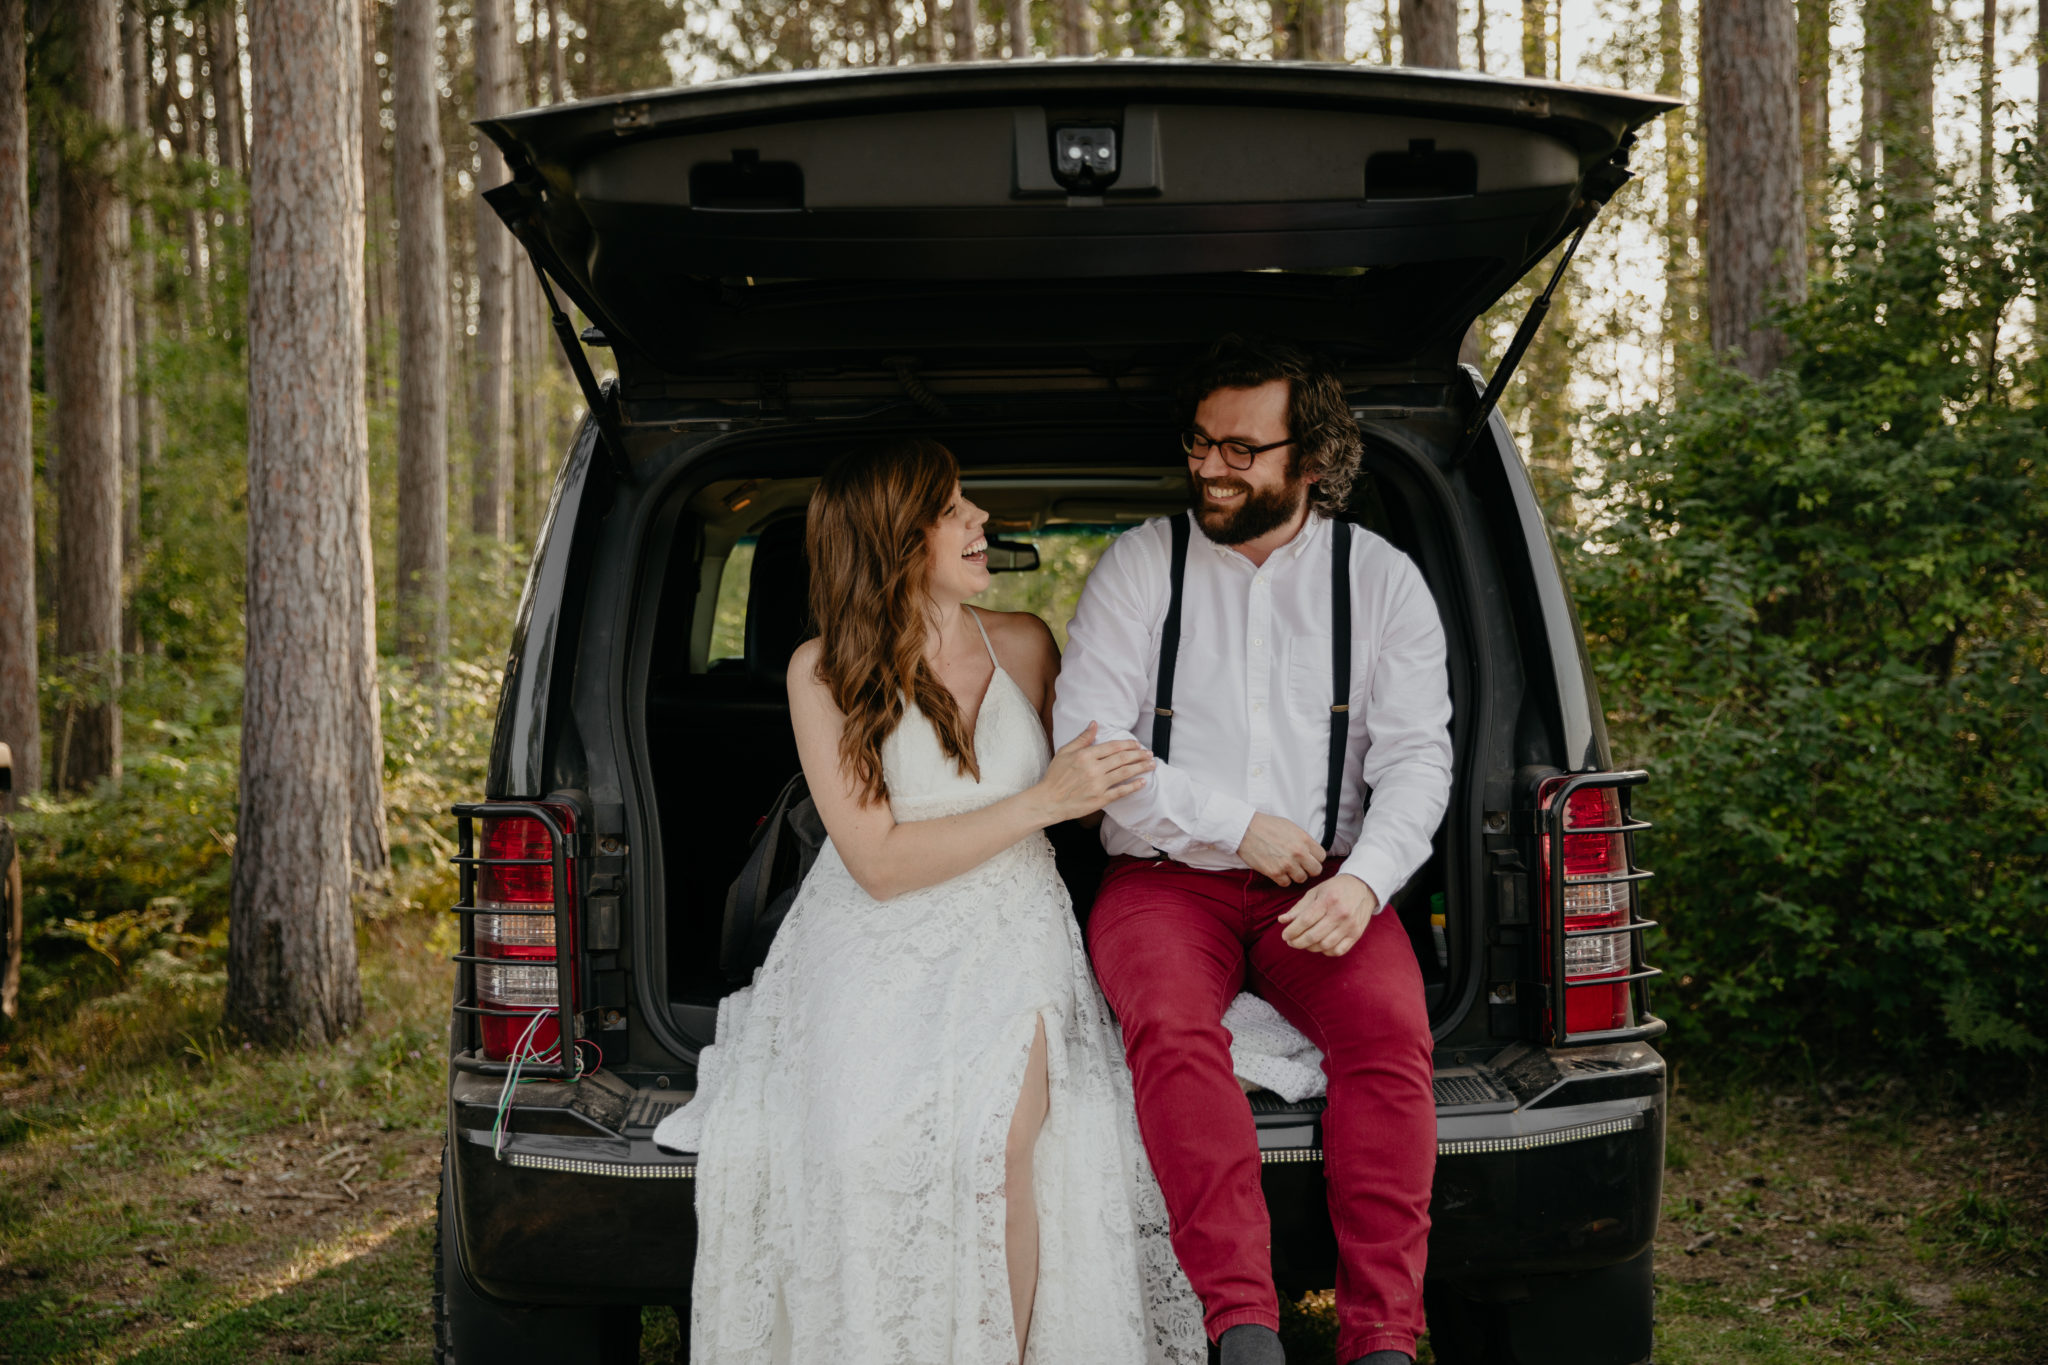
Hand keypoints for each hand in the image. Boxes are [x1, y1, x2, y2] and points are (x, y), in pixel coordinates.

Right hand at [1033, 723, 1155, 822]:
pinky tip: (1142, 782)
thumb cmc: (1055, 775)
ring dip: (1140, 768)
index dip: (1128, 744)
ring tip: (1151, 764)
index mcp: (1086, 755)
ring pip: (1125, 773)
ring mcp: (1098, 784)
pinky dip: (1133, 786)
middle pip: (1122, 759)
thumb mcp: (1065, 752)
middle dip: (1139, 755)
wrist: (1049, 801)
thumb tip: (1094, 724)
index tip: (1137, 744)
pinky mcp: (1100, 799)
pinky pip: (1121, 791)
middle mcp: (1094, 769)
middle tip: (1149, 753)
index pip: (1113, 747)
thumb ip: (1082, 738)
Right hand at [1236, 811, 1325, 885]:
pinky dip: (1282, 879)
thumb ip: (1303, 840)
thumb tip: (1311, 852)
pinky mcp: (1274, 872)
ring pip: (1302, 879)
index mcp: (1305, 840)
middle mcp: (1299, 853)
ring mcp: (1287, 864)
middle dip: (1308, 869)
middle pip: (1316, 871)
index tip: (1308, 857)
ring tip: (1286, 867)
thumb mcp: (1291, 827)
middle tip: (1299, 865)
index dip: (1315, 858)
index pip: (1322, 857)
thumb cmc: (1267, 826)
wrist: (1245, 829)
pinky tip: (1277, 870)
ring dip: (1295, 875)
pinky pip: (1286, 883)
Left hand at [1278, 874, 1379, 956]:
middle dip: (1298, 942)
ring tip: (1304, 943)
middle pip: (1313, 936)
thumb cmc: (1334, 889)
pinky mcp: (1357, 934)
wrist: (1363, 886)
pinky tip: (1320, 945)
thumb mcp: (1315, 892)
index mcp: (1327, 900)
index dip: (1292, 931)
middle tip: (1291, 942)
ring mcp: (1350, 925)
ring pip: (1325, 946)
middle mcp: (1340, 914)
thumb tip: (1281, 920)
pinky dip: (1326, 952)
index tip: (1284, 936)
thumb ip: (1298, 908)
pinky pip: (1339, 950)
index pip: (1305, 921)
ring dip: (1310, 948)